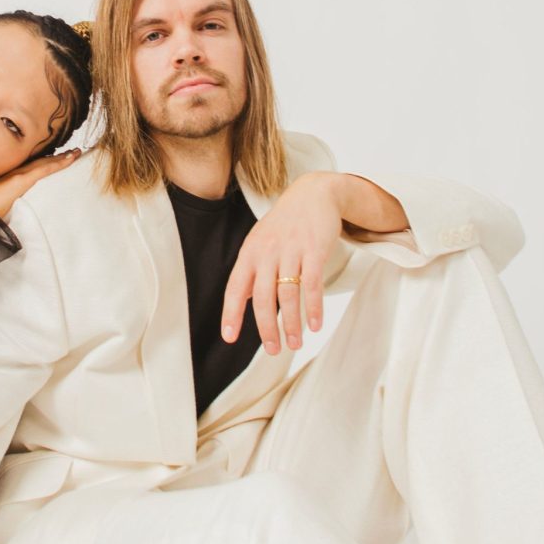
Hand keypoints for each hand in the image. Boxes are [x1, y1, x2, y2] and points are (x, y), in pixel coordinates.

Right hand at [0, 148, 81, 218]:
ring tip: (76, 153)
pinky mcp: (18, 180)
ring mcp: (16, 176)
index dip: (45, 163)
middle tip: (73, 152)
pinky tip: (69, 159)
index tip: (58, 160)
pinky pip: (42, 170)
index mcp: (8, 181)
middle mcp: (13, 175)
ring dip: (60, 159)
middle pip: (39, 164)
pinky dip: (57, 164)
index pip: (31, 170)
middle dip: (56, 159)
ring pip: (43, 164)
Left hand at [221, 171, 343, 353]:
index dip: (231, 314)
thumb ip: (251, 271)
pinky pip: (312, 284)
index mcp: (249, 254)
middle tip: (273, 350)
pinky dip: (313, 307)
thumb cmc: (284, 225)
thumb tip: (244, 302)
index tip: (229, 337)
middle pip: (263, 298)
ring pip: (288, 295)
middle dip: (267, 328)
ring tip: (295, 343)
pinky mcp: (314, 250)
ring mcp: (291, 251)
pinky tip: (314, 325)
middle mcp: (267, 253)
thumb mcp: (259, 243)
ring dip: (292, 323)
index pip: (235, 288)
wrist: (314, 194)